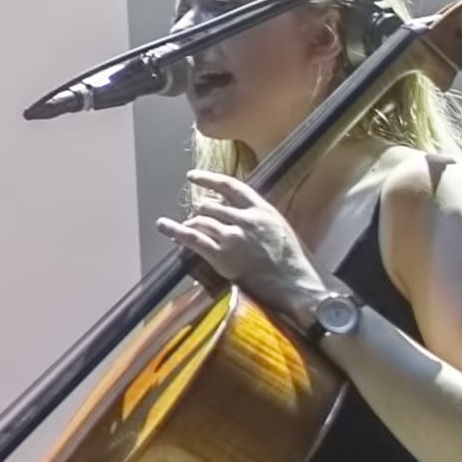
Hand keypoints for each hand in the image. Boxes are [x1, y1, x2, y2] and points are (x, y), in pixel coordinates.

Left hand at [159, 168, 340, 329]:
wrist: (297, 285)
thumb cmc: (292, 262)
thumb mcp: (280, 230)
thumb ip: (258, 219)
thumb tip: (237, 214)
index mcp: (263, 210)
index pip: (231, 186)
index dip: (209, 179)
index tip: (193, 177)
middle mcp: (246, 219)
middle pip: (211, 207)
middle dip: (199, 213)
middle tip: (195, 220)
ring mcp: (233, 237)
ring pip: (200, 221)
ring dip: (189, 225)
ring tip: (181, 229)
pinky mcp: (222, 255)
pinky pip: (193, 239)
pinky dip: (175, 231)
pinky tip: (164, 226)